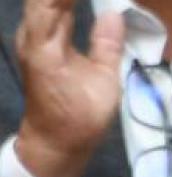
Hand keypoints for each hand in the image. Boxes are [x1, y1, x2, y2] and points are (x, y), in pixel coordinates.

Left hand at [14, 0, 123, 176]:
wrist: (53, 140)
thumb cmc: (80, 118)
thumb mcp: (104, 85)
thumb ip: (108, 46)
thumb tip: (114, 14)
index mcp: (46, 46)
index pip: (53, 1)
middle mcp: (31, 35)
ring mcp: (30, 36)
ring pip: (43, 1)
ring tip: (96, 0)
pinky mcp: (35, 40)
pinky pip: (46, 9)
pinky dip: (62, 2)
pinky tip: (77, 2)